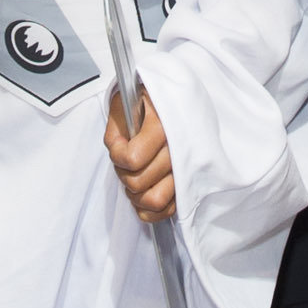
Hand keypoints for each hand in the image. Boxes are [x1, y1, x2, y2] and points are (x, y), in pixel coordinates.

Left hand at [105, 91, 175, 223]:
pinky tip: (143, 193)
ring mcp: (188, 167)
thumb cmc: (148, 100)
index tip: (118, 143)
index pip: (132, 159)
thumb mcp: (126, 103)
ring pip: (155, 200)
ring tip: (134, 177)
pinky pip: (168, 210)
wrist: (178, 97)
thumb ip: (116, 129)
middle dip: (124, 174)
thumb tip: (117, 152)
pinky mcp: (190, 183)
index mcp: (164, 124)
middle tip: (125, 161)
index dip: (117, 155)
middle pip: (139, 182)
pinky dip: (150, 209)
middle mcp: (180, 148)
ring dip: (136, 193)